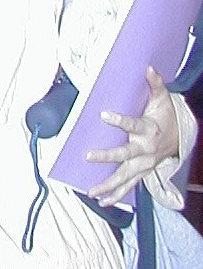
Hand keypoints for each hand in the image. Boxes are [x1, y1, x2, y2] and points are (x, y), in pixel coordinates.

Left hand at [86, 67, 178, 205]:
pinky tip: (103, 201)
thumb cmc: (166, 116)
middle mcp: (146, 150)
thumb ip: (155, 83)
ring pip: (125, 176)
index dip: (119, 120)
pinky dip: (117, 195)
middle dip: (107, 156)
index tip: (103, 114)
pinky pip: (129, 186)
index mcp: (149, 130)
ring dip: (109, 185)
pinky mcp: (142, 172)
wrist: (180, 138)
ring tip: (92, 190)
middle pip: (125, 155)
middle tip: (89, 155)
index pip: (133, 124)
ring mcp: (144, 164)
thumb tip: (148, 67)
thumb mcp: (162, 98)